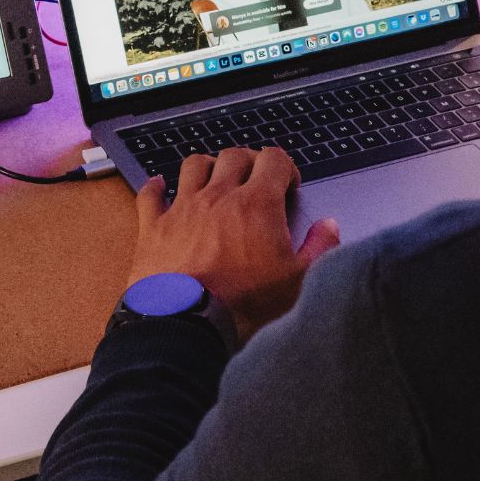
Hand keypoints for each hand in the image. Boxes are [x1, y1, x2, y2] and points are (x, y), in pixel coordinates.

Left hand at [128, 148, 339, 341]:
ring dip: (206, 166)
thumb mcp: (297, 282)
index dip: (284, 166)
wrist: (188, 324)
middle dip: (248, 161)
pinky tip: (160, 186)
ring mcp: (183, 208)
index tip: (287, 184)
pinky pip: (151, 195)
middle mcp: (218, 196)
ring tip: (214, 178)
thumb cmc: (243, 304)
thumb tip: (329, 227)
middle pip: (234, 155)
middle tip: (254, 179)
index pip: (274, 159)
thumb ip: (319, 248)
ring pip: (193, 165)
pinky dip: (156, 187)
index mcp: (257, 204)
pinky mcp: (155, 226)